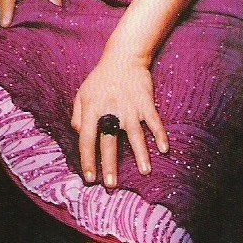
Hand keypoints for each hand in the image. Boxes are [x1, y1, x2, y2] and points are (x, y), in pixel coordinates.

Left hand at [71, 49, 168, 188]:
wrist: (123, 57)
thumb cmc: (100, 78)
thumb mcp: (82, 93)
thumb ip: (78, 116)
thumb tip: (80, 135)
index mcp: (92, 109)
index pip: (87, 139)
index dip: (87, 159)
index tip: (90, 178)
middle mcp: (111, 110)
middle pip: (109, 142)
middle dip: (110, 165)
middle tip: (111, 185)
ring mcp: (130, 107)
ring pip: (135, 135)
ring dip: (140, 154)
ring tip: (144, 172)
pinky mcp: (146, 103)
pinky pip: (154, 121)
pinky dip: (160, 135)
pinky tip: (164, 149)